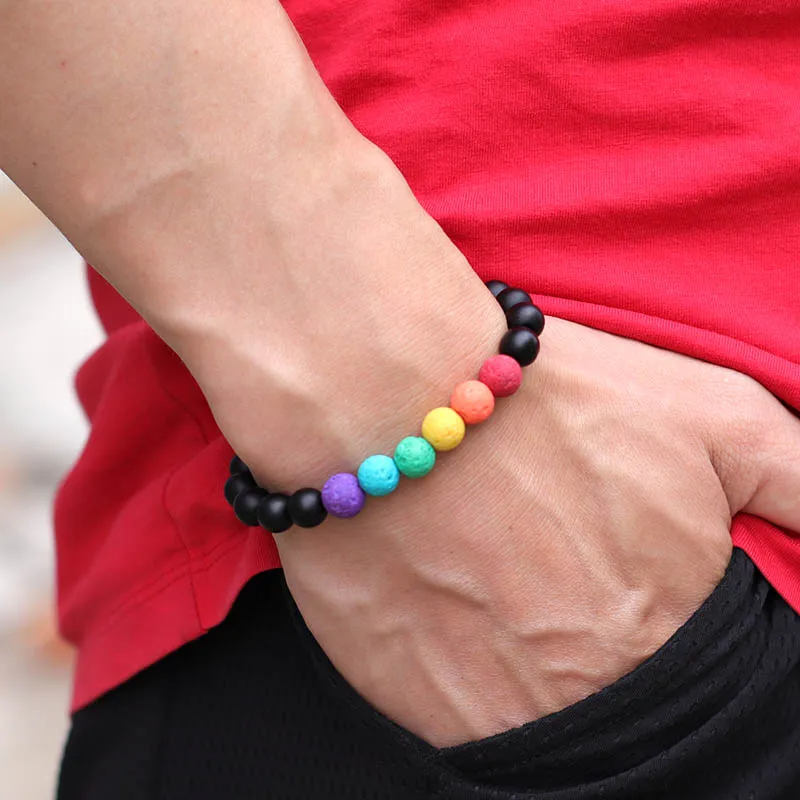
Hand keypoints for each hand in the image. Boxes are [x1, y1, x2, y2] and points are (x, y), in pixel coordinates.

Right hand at [272, 316, 799, 747]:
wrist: (389, 395)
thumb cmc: (553, 398)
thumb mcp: (719, 419)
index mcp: (670, 637)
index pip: (697, 689)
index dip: (663, 633)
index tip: (631, 592)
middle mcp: (588, 693)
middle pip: (616, 703)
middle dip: (600, 647)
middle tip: (559, 577)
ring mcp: (492, 709)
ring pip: (540, 721)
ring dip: (532, 665)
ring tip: (506, 585)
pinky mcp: (410, 702)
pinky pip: (462, 721)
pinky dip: (467, 675)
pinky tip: (458, 603)